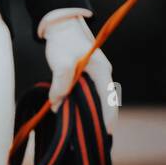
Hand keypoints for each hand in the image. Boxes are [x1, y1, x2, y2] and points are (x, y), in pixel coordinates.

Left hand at [43, 14, 115, 132]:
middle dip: (98, 118)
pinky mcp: (84, 75)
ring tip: (81, 130)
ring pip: (93, 97)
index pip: (108, 97)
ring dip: (87, 111)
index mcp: (102, 70)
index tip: (107, 131)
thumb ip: (60, 84)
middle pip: (103, 100)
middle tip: (92, 137)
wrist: (60, 27)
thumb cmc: (62, 42)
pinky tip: (71, 114)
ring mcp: (94, 74)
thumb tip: (57, 105)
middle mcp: (101, 73)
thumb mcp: (60, 62)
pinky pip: (85, 93)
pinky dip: (79, 103)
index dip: (108, 115)